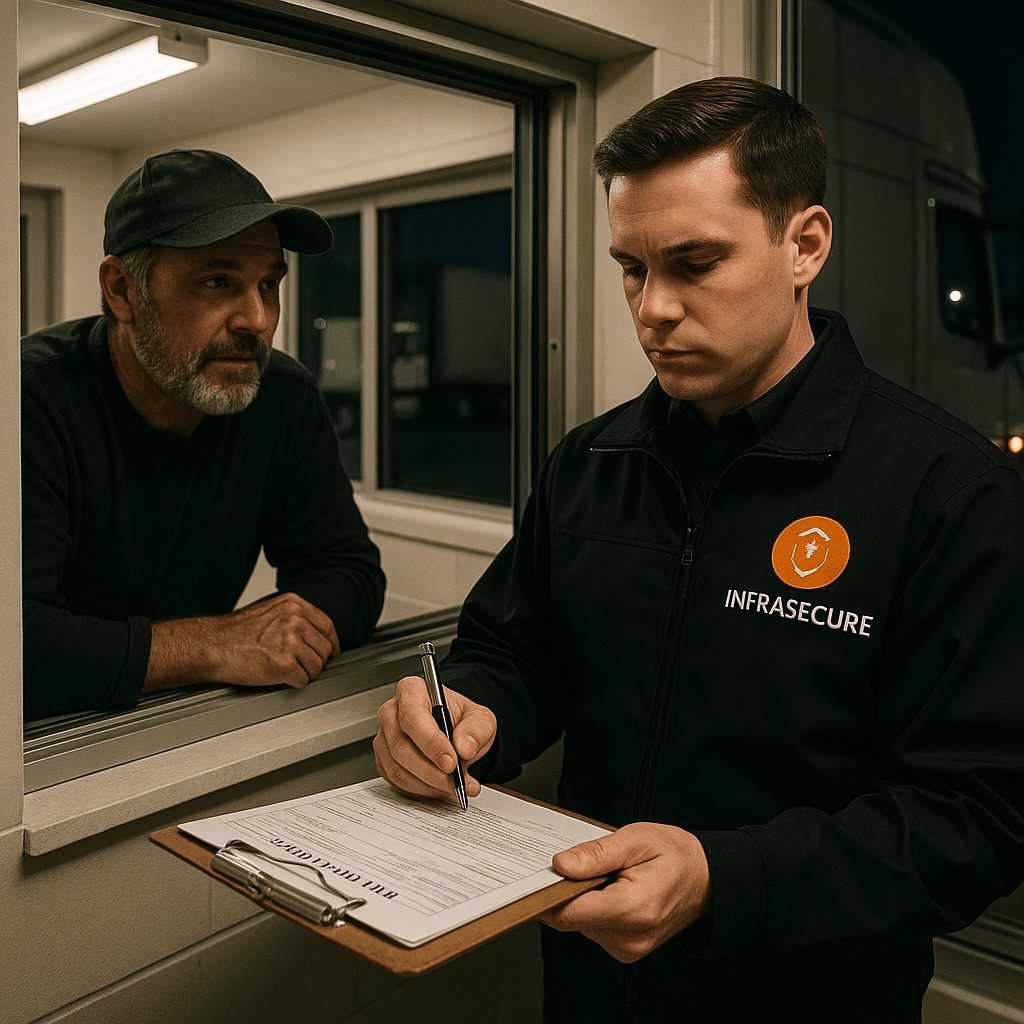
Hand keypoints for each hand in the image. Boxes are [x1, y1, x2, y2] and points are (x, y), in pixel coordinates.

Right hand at [144, 592, 340, 690]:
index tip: (332, 651)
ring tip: (285, 669)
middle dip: (316, 660)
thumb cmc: (236, 632)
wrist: (212, 645)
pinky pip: (302, 680)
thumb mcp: (270, 611)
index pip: (327, 625)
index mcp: (294, 605)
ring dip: (304, 672)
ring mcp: (291, 642)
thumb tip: (315, 632)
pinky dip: (293, 683)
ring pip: (316, 666)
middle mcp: (295, 620)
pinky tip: (279, 677)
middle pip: (324, 648)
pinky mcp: (284, 665)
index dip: (331, 642)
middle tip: (301, 664)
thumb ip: (294, 617)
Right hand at [374, 675, 496, 800]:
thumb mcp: (480, 718)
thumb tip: (464, 747)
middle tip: (455, 783)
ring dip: (428, 785)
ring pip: (398, 769)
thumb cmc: (461, 719)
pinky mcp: (384, 760)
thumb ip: (476, 730)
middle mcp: (392, 712)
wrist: (455, 732)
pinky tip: (440, 788)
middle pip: (401, 747)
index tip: (451, 762)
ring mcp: (384, 738)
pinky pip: (396, 781)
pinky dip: (420, 790)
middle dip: (431, 771)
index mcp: (412, 691)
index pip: (412, 717)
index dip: (431, 743)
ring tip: (453, 787)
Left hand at [539, 822, 712, 962]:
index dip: (550, 892)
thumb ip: (596, 854)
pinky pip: (595, 930)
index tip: (542, 875)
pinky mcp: (628, 950)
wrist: (708, 879)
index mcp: (631, 909)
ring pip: (581, 925)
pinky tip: (612, 889)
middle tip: (584, 863)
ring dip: (584, 900)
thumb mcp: (635, 839)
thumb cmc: (676, 855)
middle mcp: (629, 937)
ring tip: (608, 875)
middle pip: (572, 919)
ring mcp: (629, 948)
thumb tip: (560, 865)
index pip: (569, 912)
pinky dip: (595, 909)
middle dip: (569, 891)